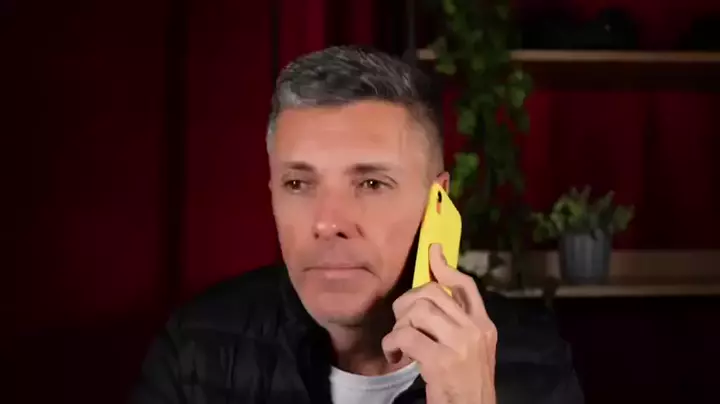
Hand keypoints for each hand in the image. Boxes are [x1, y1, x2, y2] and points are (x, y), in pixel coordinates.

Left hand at [382, 244, 496, 403]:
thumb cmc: (467, 384)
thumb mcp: (471, 350)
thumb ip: (457, 324)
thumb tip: (430, 297)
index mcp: (484, 326)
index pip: (465, 287)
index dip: (446, 267)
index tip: (433, 251)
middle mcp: (475, 331)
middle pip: (432, 293)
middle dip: (407, 303)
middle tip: (401, 321)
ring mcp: (460, 345)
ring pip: (418, 311)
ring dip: (399, 326)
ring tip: (399, 344)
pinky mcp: (441, 361)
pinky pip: (405, 336)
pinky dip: (391, 345)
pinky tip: (395, 356)